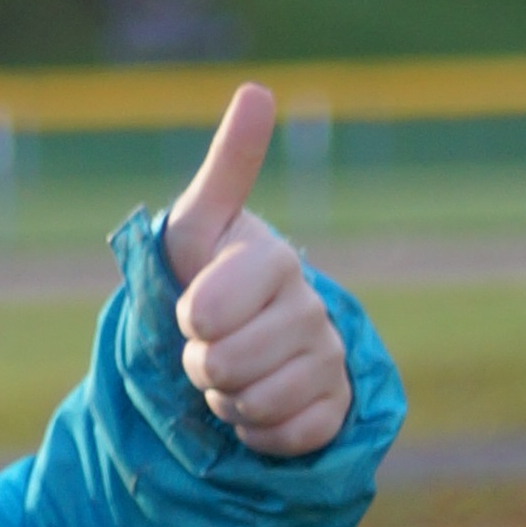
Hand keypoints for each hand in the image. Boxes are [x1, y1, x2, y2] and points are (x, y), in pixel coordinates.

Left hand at [161, 84, 352, 458]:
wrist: (241, 342)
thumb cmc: (208, 274)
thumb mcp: (199, 224)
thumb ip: (227, 165)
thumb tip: (258, 90)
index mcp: (276, 261)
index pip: (208, 313)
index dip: (189, 319)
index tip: (194, 306)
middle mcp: (311, 307)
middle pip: (227, 366)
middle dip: (201, 366)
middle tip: (209, 347)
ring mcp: (329, 359)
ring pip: (255, 403)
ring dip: (227, 400)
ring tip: (233, 373)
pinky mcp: (336, 408)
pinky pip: (288, 436)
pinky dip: (259, 433)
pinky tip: (259, 406)